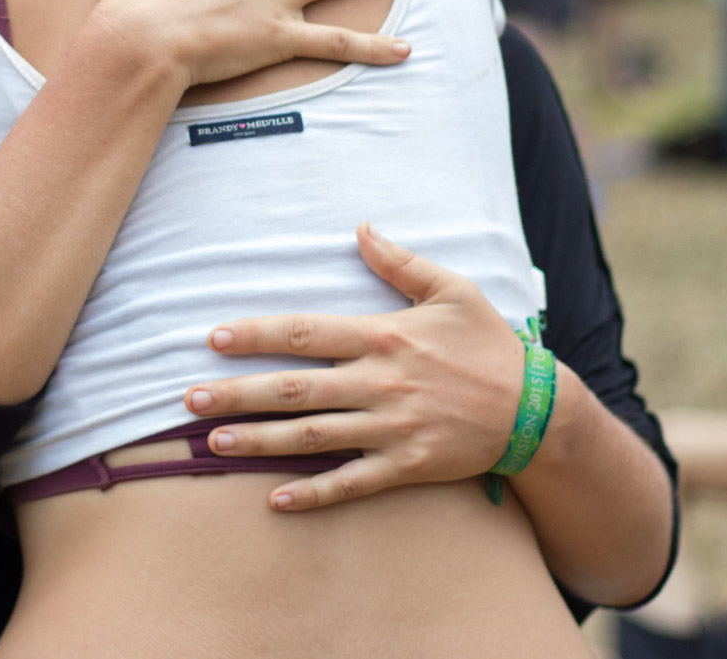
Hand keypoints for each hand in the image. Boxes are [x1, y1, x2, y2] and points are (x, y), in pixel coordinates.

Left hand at [183, 222, 526, 511]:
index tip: (214, 338)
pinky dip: (313, 494)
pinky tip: (274, 499)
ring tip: (213, 443)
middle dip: (238, 394)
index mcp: (385, 336)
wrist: (537, 409)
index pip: (306, 333)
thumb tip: (361, 227)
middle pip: (295, 389)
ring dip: (260, 441)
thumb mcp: (452, 290)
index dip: (257, 335)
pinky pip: (351, 483)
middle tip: (188, 400)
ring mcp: (392, 428)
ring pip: (312, 437)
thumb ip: (401, 262)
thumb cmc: (488, 345)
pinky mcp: (407, 466)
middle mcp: (382, 383)